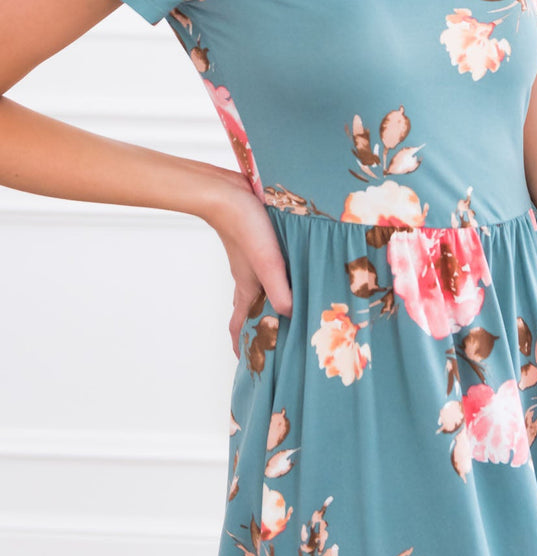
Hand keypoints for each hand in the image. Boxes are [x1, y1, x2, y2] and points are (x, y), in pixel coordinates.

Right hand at [203, 171, 292, 355]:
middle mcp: (247, 276)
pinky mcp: (257, 241)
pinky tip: (291, 269)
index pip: (238, 325)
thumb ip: (279, 289)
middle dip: (258, 327)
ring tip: (287, 309)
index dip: (241, 346)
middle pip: (249, 309)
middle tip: (275, 339)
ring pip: (258, 288)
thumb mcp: (267, 261)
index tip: (248, 364)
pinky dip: (276, 277)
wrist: (225, 191)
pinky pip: (266, 267)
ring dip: (269, 301)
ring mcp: (251, 259)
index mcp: (246, 287)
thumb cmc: (243, 226)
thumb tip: (292, 315)